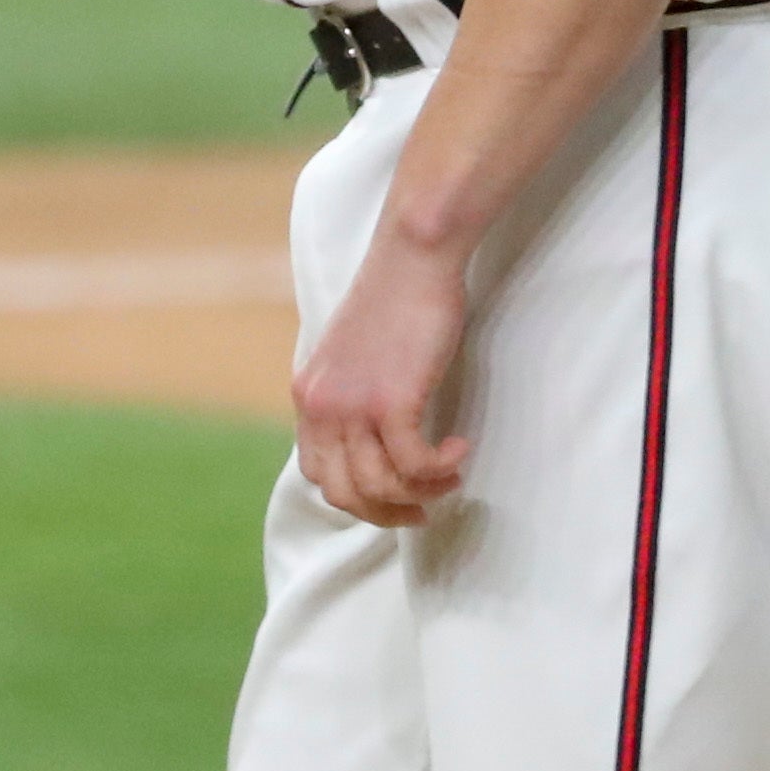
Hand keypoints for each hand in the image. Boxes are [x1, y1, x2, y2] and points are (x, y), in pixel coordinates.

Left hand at [291, 227, 472, 528]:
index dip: (359, 498)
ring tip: (451, 475)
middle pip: (344, 494)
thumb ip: (351, 400)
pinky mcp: (390, 399)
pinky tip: (460, 449)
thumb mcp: (353, 360)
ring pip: (380, 487)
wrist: (410, 257)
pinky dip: (441, 468)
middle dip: (387, 512)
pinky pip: (414, 464)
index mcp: (309, 397)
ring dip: (423, 491)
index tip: (395, 495)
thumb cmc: (393, 303)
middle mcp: (321, 406)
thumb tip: (373, 447)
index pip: (319, 474)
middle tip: (426, 505)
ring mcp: (353, 405)